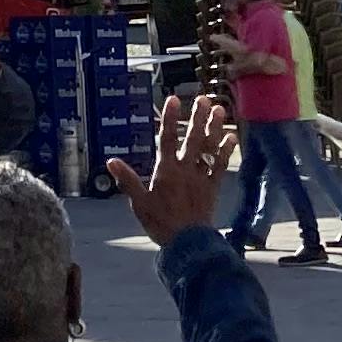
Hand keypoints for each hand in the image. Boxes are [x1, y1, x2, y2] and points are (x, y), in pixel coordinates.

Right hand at [108, 93, 236, 248]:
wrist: (188, 243)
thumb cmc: (160, 223)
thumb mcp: (139, 203)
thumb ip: (127, 180)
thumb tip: (110, 161)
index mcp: (166, 170)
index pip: (166, 139)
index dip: (169, 118)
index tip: (174, 99)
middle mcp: (185, 169)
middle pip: (192, 138)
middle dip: (198, 117)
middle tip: (204, 99)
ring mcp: (201, 177)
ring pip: (209, 148)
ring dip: (214, 128)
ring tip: (219, 109)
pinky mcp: (212, 187)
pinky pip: (219, 165)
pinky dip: (225, 151)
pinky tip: (231, 137)